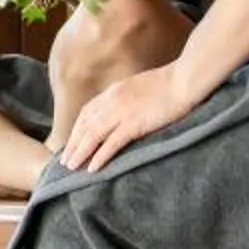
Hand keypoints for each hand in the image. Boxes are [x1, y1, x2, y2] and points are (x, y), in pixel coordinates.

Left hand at [61, 63, 208, 173]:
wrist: (184, 80)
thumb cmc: (169, 84)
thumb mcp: (140, 87)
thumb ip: (127, 98)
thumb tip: (121, 111)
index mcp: (114, 91)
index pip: (87, 112)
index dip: (77, 129)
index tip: (71, 142)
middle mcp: (112, 101)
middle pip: (85, 125)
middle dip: (73, 144)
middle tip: (64, 161)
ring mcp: (122, 112)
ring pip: (93, 135)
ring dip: (80, 152)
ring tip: (71, 167)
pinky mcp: (134, 124)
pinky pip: (111, 143)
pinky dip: (100, 156)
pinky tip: (92, 168)